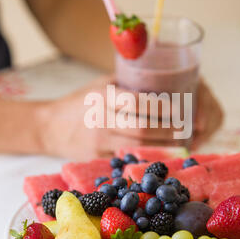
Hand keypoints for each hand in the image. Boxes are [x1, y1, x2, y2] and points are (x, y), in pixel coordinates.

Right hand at [40, 75, 222, 159]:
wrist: (50, 126)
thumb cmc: (81, 101)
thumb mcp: (101, 84)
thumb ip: (128, 84)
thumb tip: (165, 81)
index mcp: (104, 95)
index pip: (138, 102)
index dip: (163, 107)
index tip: (182, 109)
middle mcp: (101, 118)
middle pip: (141, 128)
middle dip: (169, 130)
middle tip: (188, 129)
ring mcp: (98, 140)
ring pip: (137, 146)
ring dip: (163, 146)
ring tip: (182, 143)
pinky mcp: (96, 156)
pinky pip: (127, 157)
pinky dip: (146, 156)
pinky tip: (161, 154)